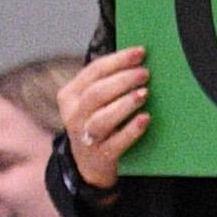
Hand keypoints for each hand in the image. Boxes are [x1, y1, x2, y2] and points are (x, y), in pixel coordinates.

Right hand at [56, 48, 149, 191]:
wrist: (89, 165)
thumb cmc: (99, 122)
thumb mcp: (95, 101)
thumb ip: (109, 81)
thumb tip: (140, 58)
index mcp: (70, 95)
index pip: (93, 72)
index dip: (117, 60)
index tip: (140, 52)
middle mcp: (74, 115)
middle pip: (96, 94)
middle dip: (122, 80)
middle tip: (145, 73)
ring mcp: (86, 137)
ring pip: (101, 118)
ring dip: (124, 104)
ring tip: (144, 93)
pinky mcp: (101, 156)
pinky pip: (116, 143)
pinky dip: (131, 130)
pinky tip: (145, 119)